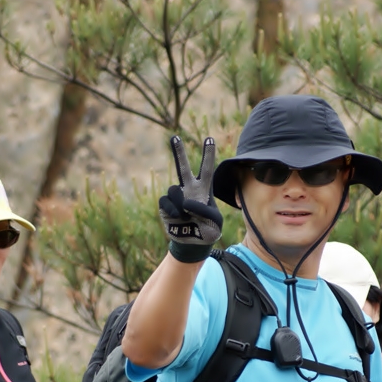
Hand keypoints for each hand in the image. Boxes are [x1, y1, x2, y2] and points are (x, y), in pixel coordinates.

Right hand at [160, 136, 222, 262]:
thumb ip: (205, 210)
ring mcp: (176, 197)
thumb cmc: (208, 231)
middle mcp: (189, 190)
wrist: (193, 244)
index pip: (206, 170)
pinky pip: (166, 202)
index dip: (208, 154)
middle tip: (174, 136)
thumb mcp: (216, 223)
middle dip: (178, 152)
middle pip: (183, 167)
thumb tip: (185, 201)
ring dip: (181, 203)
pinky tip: (178, 218)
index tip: (209, 139)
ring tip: (187, 217)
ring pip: (174, 190)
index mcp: (204, 190)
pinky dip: (173, 210)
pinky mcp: (166, 206)